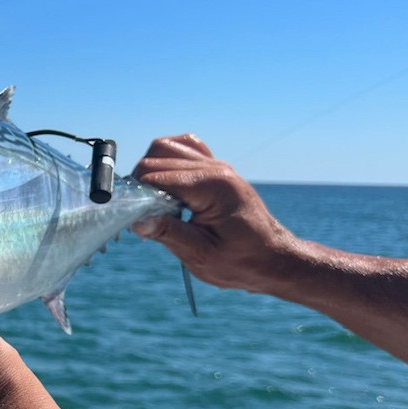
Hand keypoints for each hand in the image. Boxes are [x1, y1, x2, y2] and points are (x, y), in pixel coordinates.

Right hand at [130, 134, 301, 293]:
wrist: (273, 258)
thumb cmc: (242, 261)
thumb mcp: (202, 255)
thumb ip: (168, 233)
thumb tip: (136, 220)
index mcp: (212, 186)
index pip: (157, 177)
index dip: (138, 197)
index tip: (135, 219)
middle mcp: (214, 168)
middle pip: (156, 158)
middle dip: (141, 185)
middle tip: (143, 215)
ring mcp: (216, 165)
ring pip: (166, 148)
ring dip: (150, 170)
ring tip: (152, 201)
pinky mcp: (215, 169)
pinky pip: (183, 149)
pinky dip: (166, 161)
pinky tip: (165, 186)